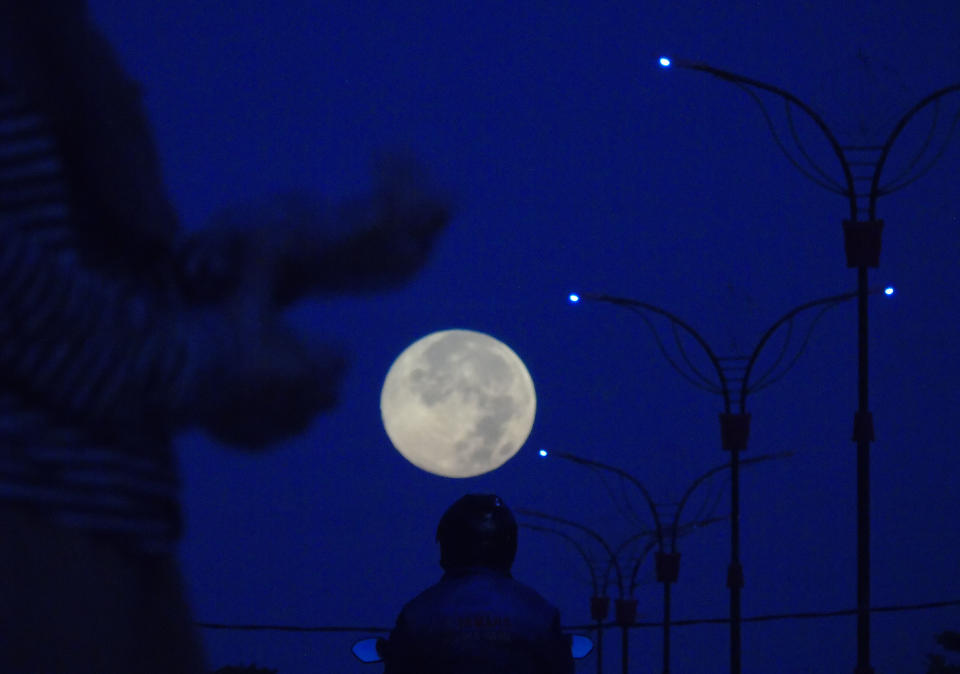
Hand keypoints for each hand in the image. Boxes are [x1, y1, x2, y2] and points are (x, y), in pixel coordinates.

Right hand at [196, 261, 346, 448]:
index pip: (341, 358)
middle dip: (321, 382)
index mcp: (314, 365)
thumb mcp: (248, 290)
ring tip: (280, 390)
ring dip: (296, 406)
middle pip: (328, 394)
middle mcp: (303, 401)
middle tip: (306, 367)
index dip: (334, 350)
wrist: (181, 375)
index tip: (330, 344)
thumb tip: (274, 228)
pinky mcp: (249, 442)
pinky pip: (268, 437)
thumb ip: (264, 261)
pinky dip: (266, 427)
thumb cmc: (223, 328)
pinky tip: (255, 413)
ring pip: (301, 421)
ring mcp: (277, 426)